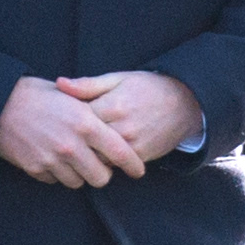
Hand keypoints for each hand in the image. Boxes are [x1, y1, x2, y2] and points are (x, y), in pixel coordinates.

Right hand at [0, 75, 144, 186]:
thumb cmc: (37, 94)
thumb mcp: (70, 95)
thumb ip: (93, 113)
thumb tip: (114, 127)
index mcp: (85, 123)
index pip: (119, 151)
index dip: (133, 164)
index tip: (138, 171)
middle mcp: (72, 145)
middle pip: (101, 177)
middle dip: (103, 173)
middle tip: (100, 165)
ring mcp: (53, 159)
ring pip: (79, 183)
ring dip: (79, 174)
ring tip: (73, 159)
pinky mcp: (36, 169)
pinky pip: (56, 181)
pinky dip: (58, 173)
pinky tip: (53, 158)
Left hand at [56, 72, 203, 161]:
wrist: (185, 102)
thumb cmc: (147, 87)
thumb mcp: (118, 79)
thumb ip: (87, 85)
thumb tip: (59, 84)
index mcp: (112, 106)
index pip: (77, 120)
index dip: (66, 120)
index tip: (61, 118)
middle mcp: (121, 128)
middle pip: (85, 143)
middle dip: (74, 141)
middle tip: (66, 137)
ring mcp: (132, 145)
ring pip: (98, 158)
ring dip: (88, 154)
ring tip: (81, 146)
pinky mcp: (141, 156)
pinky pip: (115, 165)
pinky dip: (105, 161)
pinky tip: (99, 153)